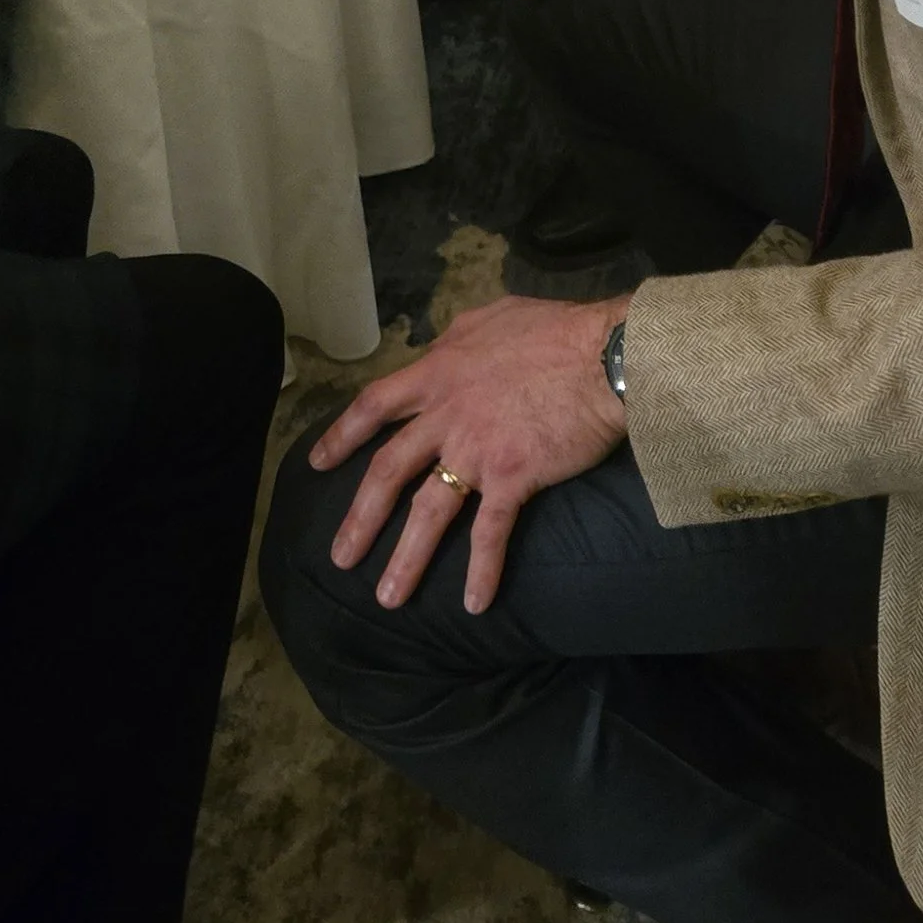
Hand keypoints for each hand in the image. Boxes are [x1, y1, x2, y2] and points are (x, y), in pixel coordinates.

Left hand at [310, 294, 628, 612]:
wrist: (605, 353)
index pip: (374, 405)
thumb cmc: (557, 330)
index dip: (342, 436)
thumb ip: (459, 338)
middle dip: (360, 517)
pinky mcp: (513, 476)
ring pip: (428, 511)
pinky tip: (475, 604)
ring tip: (386, 598)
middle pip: (388, 470)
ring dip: (405, 559)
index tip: (317, 463)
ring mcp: (476, 448)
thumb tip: (443, 348)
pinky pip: (490, 533)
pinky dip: (482, 570)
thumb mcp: (492, 318)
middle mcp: (446, 414)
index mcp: (437, 372)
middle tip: (339, 557)